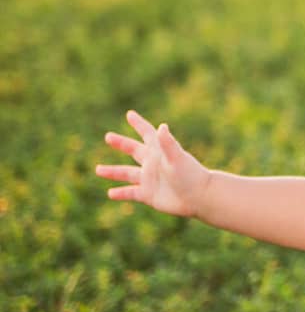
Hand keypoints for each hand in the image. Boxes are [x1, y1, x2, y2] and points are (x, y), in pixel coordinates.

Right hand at [96, 110, 210, 217]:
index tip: (130, 114)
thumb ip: (168, 143)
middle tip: (107, 136)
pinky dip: (121, 193)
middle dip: (121, 143)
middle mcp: (153, 164)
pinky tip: (110, 194)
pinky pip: (131, 193)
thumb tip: (161, 127)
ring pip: (127, 173)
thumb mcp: (177, 158)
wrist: (200, 197)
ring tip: (98, 169)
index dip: (139, 123)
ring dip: (113, 171)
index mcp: (159, 152)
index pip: (147, 133)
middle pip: (134, 150)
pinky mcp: (149, 194)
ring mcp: (150, 179)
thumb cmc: (191, 175)